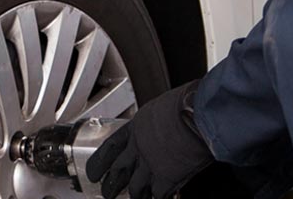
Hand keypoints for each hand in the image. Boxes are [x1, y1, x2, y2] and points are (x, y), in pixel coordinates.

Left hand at [85, 79, 212, 197]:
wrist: (198, 114)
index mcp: (137, 127)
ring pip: (135, 187)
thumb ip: (157, 122)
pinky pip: (157, 195)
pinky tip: (159, 198)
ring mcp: (150, 165)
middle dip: (110, 185)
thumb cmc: (187, 104)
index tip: (95, 170)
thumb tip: (163, 126)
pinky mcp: (165, 178)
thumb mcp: (163, 107)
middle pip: (118, 171)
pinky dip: (157, 198)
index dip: (100, 161)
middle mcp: (139, 147)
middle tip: (107, 192)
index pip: (111, 147)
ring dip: (134, 196)